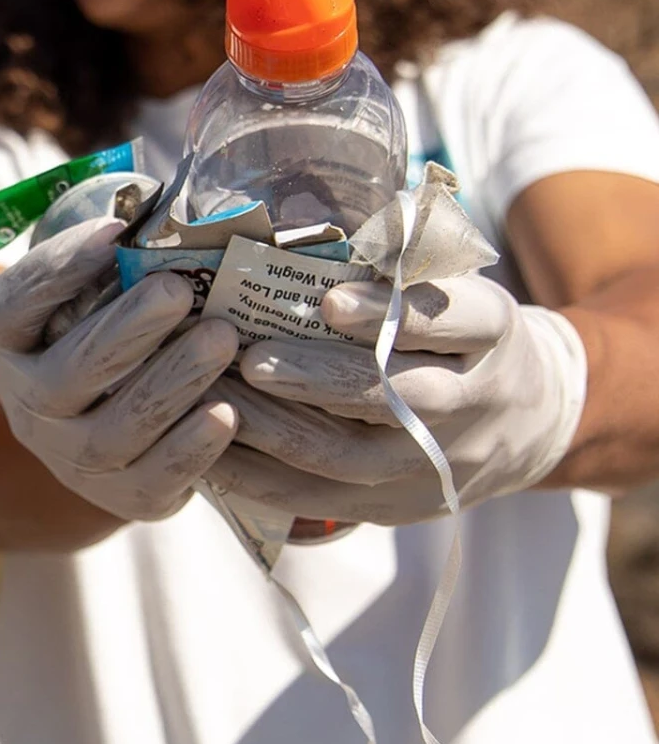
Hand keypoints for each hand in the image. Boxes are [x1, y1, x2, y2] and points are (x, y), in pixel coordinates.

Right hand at [0, 217, 238, 521]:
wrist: (91, 430)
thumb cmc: (105, 329)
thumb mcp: (89, 290)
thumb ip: (116, 254)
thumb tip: (177, 199)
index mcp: (11, 340)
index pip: (14, 305)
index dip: (59, 269)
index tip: (115, 229)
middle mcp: (28, 402)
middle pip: (66, 375)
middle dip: (124, 330)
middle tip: (177, 290)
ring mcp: (69, 456)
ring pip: (112, 431)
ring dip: (169, 383)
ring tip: (223, 339)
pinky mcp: (122, 496)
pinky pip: (152, 481)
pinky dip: (190, 450)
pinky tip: (229, 413)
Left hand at [205, 273, 586, 522]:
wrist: (530, 422)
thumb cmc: (463, 334)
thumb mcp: (457, 286)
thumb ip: (398, 267)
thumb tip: (305, 236)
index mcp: (490, 332)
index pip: (449, 321)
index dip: (389, 315)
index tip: (331, 300)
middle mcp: (470, 402)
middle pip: (393, 397)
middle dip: (315, 380)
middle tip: (250, 359)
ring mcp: (433, 464)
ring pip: (347, 457)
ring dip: (272, 430)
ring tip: (214, 398)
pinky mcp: (397, 507)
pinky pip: (320, 502)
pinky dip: (262, 479)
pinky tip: (212, 453)